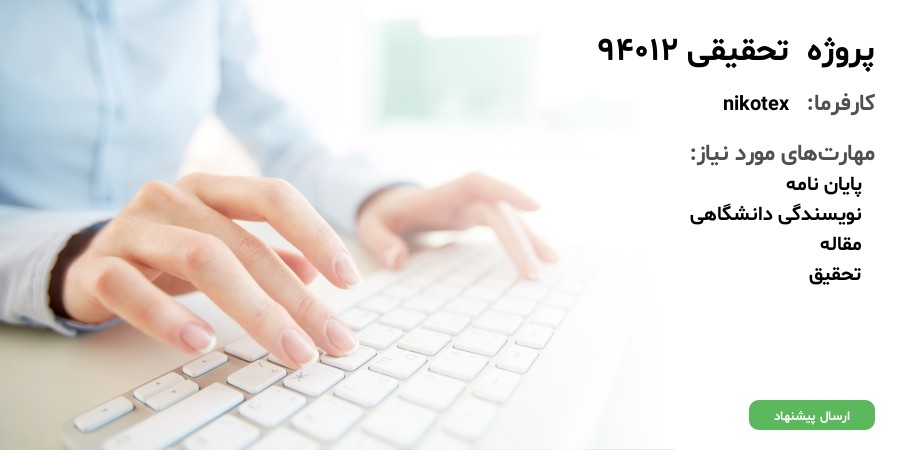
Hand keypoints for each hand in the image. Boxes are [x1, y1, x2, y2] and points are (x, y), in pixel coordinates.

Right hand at [60, 173, 360, 366]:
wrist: (85, 262)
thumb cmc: (165, 253)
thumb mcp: (219, 247)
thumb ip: (265, 254)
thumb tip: (316, 273)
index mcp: (210, 190)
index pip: (274, 197)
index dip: (317, 233)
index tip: (350, 279)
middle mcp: (173, 198)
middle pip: (245, 244)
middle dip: (296, 298)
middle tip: (329, 338)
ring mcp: (133, 228)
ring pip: (200, 259)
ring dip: (253, 309)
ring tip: (287, 348)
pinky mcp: (98, 266)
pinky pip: (132, 289)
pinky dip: (168, 318)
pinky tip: (202, 342)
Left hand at [356, 172, 557, 277]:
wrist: (387, 204)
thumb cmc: (382, 214)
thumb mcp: (370, 226)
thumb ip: (380, 241)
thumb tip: (398, 259)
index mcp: (441, 194)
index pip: (479, 184)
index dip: (507, 191)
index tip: (536, 207)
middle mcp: (463, 197)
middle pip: (499, 211)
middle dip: (520, 239)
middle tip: (535, 273)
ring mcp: (472, 207)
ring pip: (509, 218)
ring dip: (531, 238)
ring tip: (553, 262)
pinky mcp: (477, 218)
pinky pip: (505, 226)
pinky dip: (522, 241)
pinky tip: (540, 258)